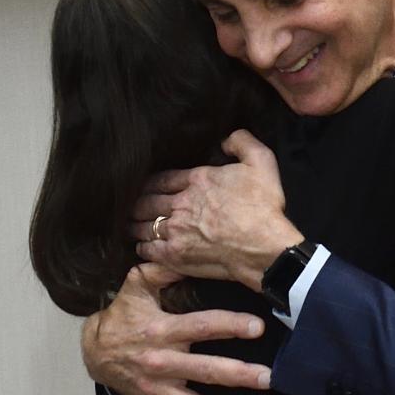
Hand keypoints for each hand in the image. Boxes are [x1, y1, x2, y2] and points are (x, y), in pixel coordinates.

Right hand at [82, 263, 270, 394]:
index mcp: (162, 330)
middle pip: (205, 370)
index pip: (201, 327)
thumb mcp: (136, 286)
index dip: (230, 326)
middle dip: (238, 375)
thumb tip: (185, 250)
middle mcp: (162, 361)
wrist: (93, 351)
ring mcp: (157, 388)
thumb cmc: (123, 316)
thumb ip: (163, 269)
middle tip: (267, 379)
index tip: (258, 327)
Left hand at [129, 130, 303, 291]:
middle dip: (138, 202)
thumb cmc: (264, 207)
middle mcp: (181, 204)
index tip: (145, 185)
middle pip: (148, 201)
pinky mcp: (176, 255)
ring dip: (135, 224)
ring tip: (130, 224)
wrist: (264, 247)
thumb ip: (242, 142)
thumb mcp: (262, 161)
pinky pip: (149, 249)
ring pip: (144, 225)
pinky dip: (142, 246)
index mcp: (197, 180)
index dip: (151, 182)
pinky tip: (142, 246)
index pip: (163, 178)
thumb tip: (227, 139)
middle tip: (131, 205)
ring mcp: (176, 231)